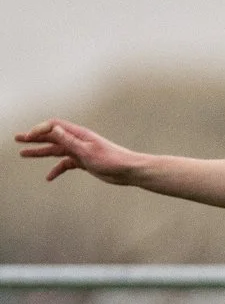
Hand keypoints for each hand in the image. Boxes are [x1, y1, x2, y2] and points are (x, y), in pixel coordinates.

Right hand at [16, 120, 146, 184]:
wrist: (129, 171)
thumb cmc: (111, 159)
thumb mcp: (86, 151)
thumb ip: (69, 140)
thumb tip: (53, 128)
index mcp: (79, 134)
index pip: (54, 126)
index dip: (40, 129)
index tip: (28, 137)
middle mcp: (78, 141)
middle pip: (52, 136)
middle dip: (34, 138)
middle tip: (18, 139)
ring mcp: (80, 151)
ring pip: (56, 150)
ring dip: (40, 152)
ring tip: (23, 154)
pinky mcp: (84, 162)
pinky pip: (65, 164)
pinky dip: (57, 169)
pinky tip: (49, 177)